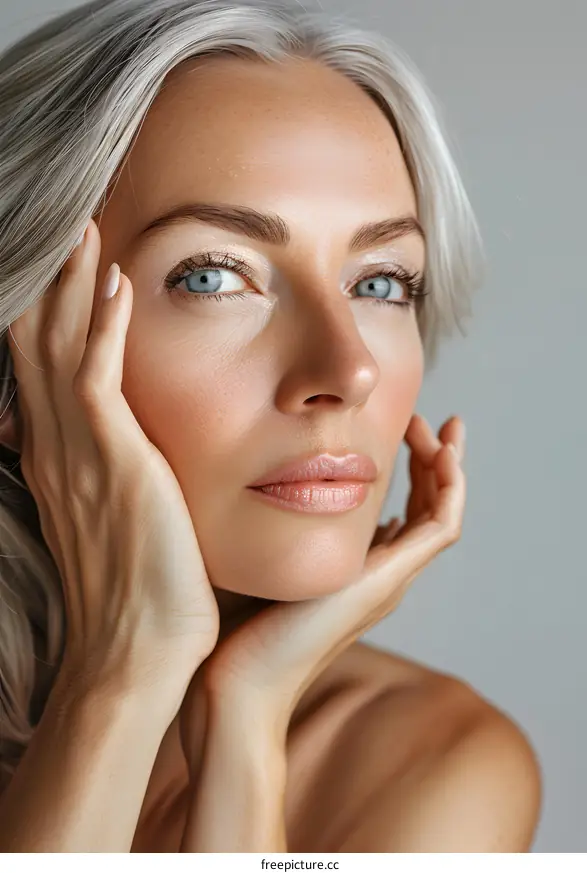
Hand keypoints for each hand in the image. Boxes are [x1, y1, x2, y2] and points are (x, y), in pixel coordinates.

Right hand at [6, 219, 218, 695]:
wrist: (136, 655)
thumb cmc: (137, 594)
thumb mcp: (111, 524)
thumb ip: (107, 478)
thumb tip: (123, 454)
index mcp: (59, 460)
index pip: (44, 368)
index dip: (49, 313)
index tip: (66, 266)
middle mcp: (58, 449)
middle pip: (40, 345)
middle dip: (52, 284)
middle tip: (66, 225)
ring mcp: (81, 455)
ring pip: (63, 349)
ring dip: (74, 287)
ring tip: (86, 230)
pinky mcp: (115, 465)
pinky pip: (100, 381)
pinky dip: (105, 329)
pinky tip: (118, 284)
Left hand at [201, 414, 465, 729]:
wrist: (237, 685)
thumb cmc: (231, 626)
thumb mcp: (258, 554)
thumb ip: (270, 522)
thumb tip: (255, 479)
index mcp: (354, 567)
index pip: (400, 509)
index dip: (405, 466)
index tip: (398, 424)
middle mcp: (379, 573)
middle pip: (425, 508)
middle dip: (431, 460)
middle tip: (428, 418)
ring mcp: (388, 578)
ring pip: (441, 514)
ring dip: (445, 467)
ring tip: (441, 427)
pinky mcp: (389, 581)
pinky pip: (442, 527)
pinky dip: (450, 488)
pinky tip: (438, 452)